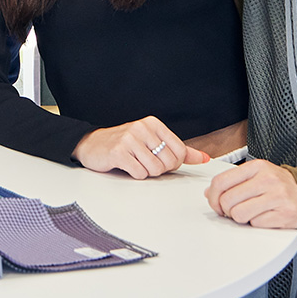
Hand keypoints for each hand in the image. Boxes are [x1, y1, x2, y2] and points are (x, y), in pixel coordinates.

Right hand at [72, 116, 208, 178]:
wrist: (92, 145)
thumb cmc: (124, 144)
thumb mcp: (152, 142)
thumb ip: (179, 150)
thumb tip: (204, 157)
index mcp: (152, 123)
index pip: (179, 151)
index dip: (172, 162)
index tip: (159, 158)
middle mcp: (141, 128)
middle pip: (168, 162)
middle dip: (158, 168)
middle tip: (144, 161)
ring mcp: (129, 139)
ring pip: (155, 170)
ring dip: (146, 172)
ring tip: (134, 162)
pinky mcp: (119, 152)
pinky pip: (140, 173)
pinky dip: (135, 174)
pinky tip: (126, 165)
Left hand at [205, 159, 296, 228]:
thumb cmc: (279, 185)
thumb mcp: (256, 175)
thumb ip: (232, 181)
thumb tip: (210, 193)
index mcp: (257, 167)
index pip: (221, 181)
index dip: (213, 196)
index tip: (215, 202)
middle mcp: (267, 180)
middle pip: (228, 200)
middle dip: (226, 209)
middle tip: (232, 210)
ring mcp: (277, 198)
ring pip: (239, 214)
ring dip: (240, 218)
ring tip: (249, 212)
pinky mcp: (284, 216)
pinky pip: (256, 224)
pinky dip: (256, 223)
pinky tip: (263, 216)